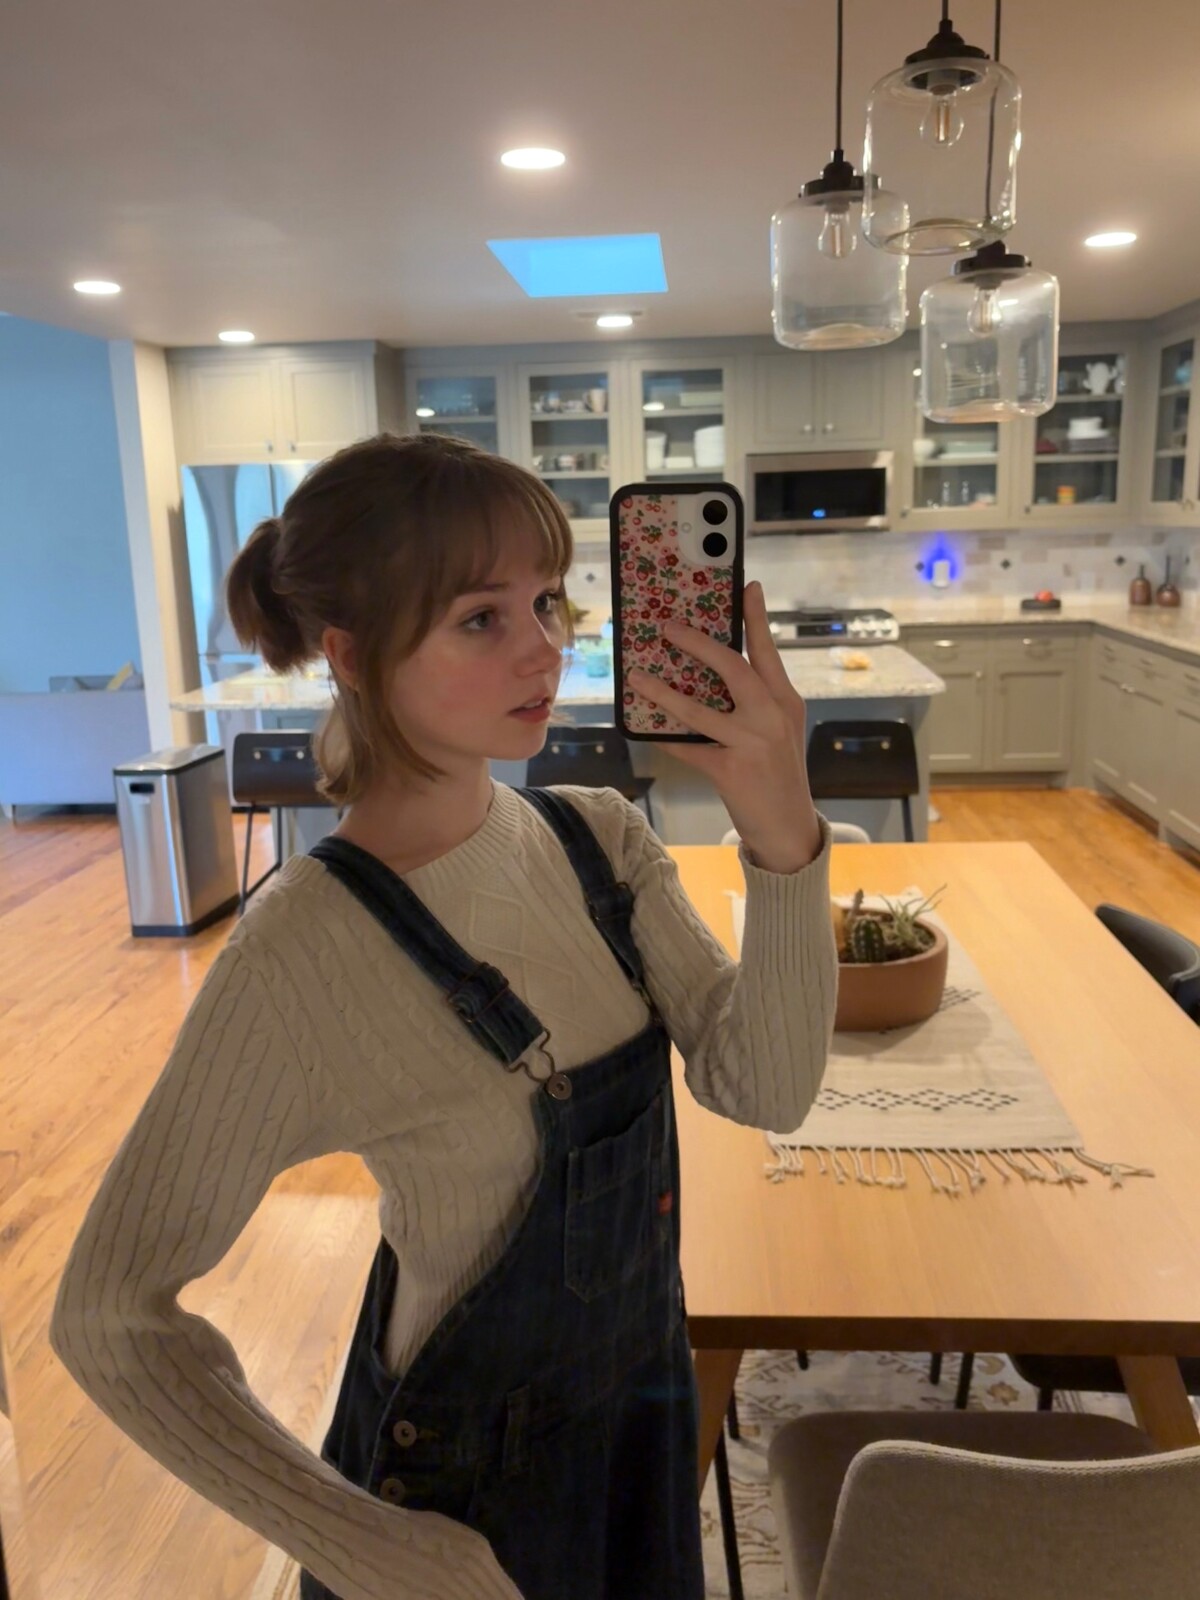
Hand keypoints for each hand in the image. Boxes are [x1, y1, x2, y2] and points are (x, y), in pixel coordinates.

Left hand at [626, 581, 821, 872]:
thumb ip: (755, 701)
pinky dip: (664, 738)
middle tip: (668, 626)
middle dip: (698, 643)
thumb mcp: (778, 730)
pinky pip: (687, 748)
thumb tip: (710, 673)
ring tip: (637, 677)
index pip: (768, 650)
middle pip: (733, 667)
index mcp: (786, 700)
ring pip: (699, 709)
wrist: (789, 826)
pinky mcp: (731, 770)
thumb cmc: (778, 772)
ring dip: (663, 692)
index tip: (747, 586)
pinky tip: (643, 729)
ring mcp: (752, 743)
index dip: (757, 617)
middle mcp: (772, 716)